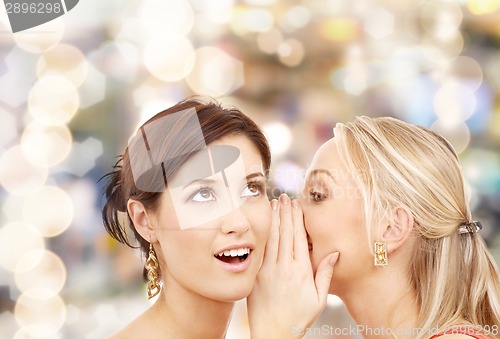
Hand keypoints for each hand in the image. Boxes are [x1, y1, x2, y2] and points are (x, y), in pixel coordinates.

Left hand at [247, 194, 338, 338]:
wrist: (272, 333)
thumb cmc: (298, 318)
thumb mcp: (318, 299)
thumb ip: (325, 274)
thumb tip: (334, 253)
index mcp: (301, 271)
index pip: (298, 237)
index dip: (296, 218)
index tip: (296, 204)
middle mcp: (284, 267)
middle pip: (285, 233)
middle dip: (284, 213)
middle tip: (284, 196)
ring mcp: (268, 270)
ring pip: (272, 238)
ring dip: (273, 219)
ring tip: (273, 203)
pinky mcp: (257, 275)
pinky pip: (261, 250)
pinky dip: (263, 234)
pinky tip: (263, 224)